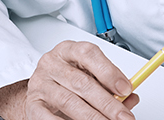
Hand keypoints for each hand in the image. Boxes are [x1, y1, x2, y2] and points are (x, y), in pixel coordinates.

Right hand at [0, 40, 140, 119]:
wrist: (41, 89)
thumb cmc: (68, 79)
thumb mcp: (90, 75)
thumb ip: (110, 85)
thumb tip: (131, 97)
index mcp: (69, 50)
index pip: (89, 54)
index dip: (109, 72)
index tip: (126, 89)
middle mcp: (52, 63)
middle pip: (81, 82)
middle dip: (107, 103)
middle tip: (122, 116)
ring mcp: (41, 83)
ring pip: (68, 101)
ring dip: (91, 117)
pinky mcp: (33, 103)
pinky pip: (48, 116)